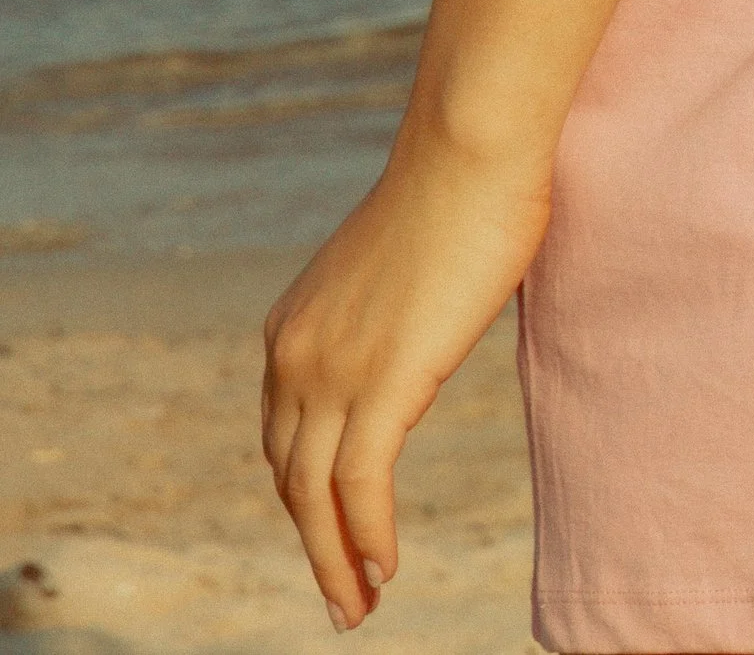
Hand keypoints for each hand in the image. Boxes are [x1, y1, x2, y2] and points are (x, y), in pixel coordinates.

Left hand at [261, 137, 551, 627]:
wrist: (469, 148)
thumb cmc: (456, 189)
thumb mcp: (396, 267)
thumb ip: (388, 312)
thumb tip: (420, 325)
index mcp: (292, 326)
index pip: (283, 437)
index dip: (304, 497)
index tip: (334, 536)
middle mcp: (294, 354)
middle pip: (289, 477)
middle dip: (314, 543)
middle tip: (342, 596)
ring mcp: (333, 370)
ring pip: (314, 498)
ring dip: (336, 562)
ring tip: (358, 606)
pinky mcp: (382, 383)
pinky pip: (359, 488)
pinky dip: (367, 538)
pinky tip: (384, 569)